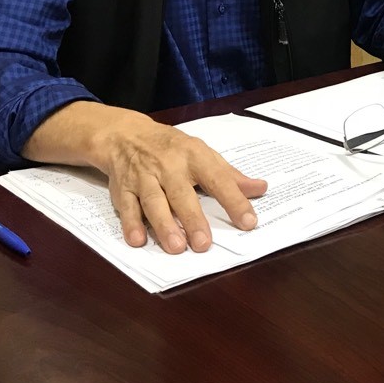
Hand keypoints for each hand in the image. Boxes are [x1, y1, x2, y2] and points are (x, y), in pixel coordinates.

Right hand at [24, 102, 266, 254]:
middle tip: (204, 244)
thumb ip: (230, 176)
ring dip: (164, 225)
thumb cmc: (173, 148)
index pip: (218, 179)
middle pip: (181, 194)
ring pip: (154, 202)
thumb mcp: (203, 154)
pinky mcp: (122, 188)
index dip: (234, 200)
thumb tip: (261, 189)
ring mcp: (144, 178)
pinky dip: (131, 223)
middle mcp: (169, 166)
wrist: (126, 135)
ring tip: (176, 247)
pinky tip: (137, 241)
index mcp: (194, 156)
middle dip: (192, 219)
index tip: (248, 221)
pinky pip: (126, 207)